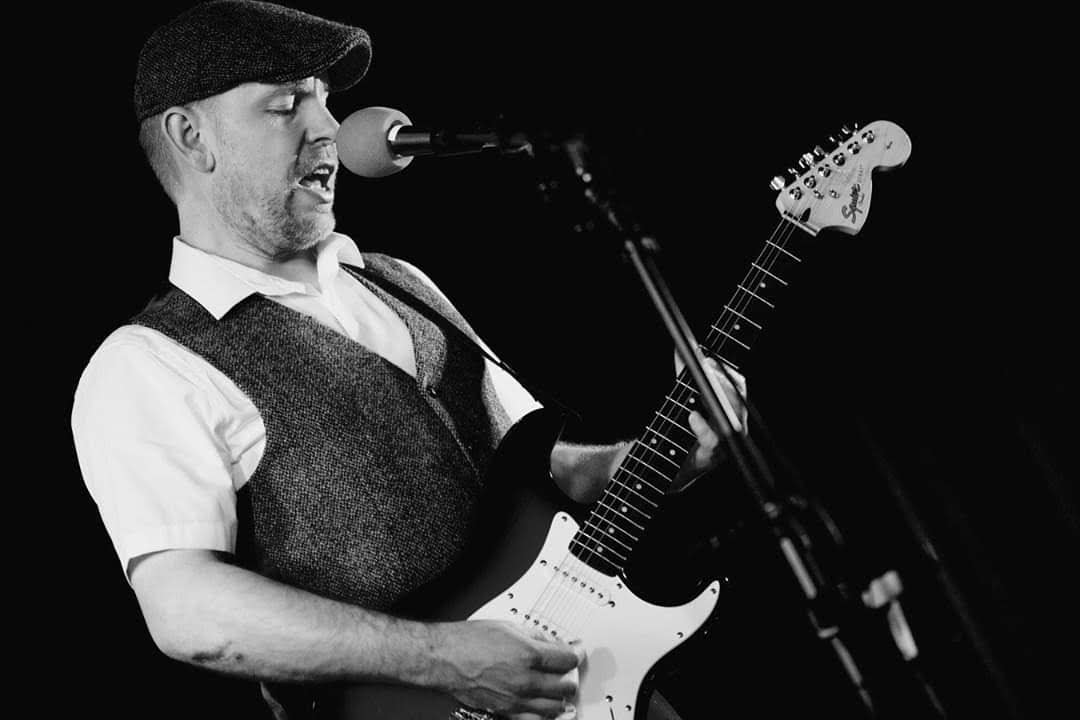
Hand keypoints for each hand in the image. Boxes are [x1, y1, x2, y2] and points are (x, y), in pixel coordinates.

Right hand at [430, 620, 582, 718]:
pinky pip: (535, 718)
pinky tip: (543, 703)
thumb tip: (553, 643)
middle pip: (565, 686)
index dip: (575, 653)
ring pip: (554, 707)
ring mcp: (515, 699)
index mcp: (528, 655)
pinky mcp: (505, 711)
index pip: (568, 659)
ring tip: (557, 687)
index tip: (575, 651)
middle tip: (567, 669)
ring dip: (560, 697)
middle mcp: (524, 680)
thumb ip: (536, 636)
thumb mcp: (508, 627)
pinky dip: (544, 712)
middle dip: (570, 676)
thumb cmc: (469, 641)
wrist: (444, 658)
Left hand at [671, 354, 746, 492]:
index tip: (708, 359)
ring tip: (703, 388)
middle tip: (707, 367)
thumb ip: (684, 375)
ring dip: (720, 401)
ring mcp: (726, 443)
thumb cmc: (684, 430)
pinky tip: (693, 415)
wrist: (673, 465)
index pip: (738, 386)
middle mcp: (734, 427)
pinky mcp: (711, 457)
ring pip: (732, 421)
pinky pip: (712, 442)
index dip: (725, 371)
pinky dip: (703, 427)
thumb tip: (679, 348)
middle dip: (724, 382)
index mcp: (731, 410)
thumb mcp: (683, 399)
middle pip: (738, 401)